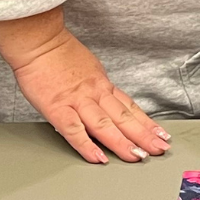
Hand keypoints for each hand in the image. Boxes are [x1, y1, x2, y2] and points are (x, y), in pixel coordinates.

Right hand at [0, 13, 170, 164]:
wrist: (38, 40)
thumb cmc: (58, 53)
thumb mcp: (88, 67)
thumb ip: (97, 86)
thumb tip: (106, 101)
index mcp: (102, 84)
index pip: (130, 107)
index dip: (147, 123)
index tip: (161, 135)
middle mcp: (95, 93)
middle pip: (124, 117)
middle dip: (144, 135)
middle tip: (159, 150)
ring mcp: (77, 101)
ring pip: (105, 125)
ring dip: (123, 142)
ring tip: (138, 156)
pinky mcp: (57, 108)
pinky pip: (74, 130)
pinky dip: (87, 145)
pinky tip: (98, 158)